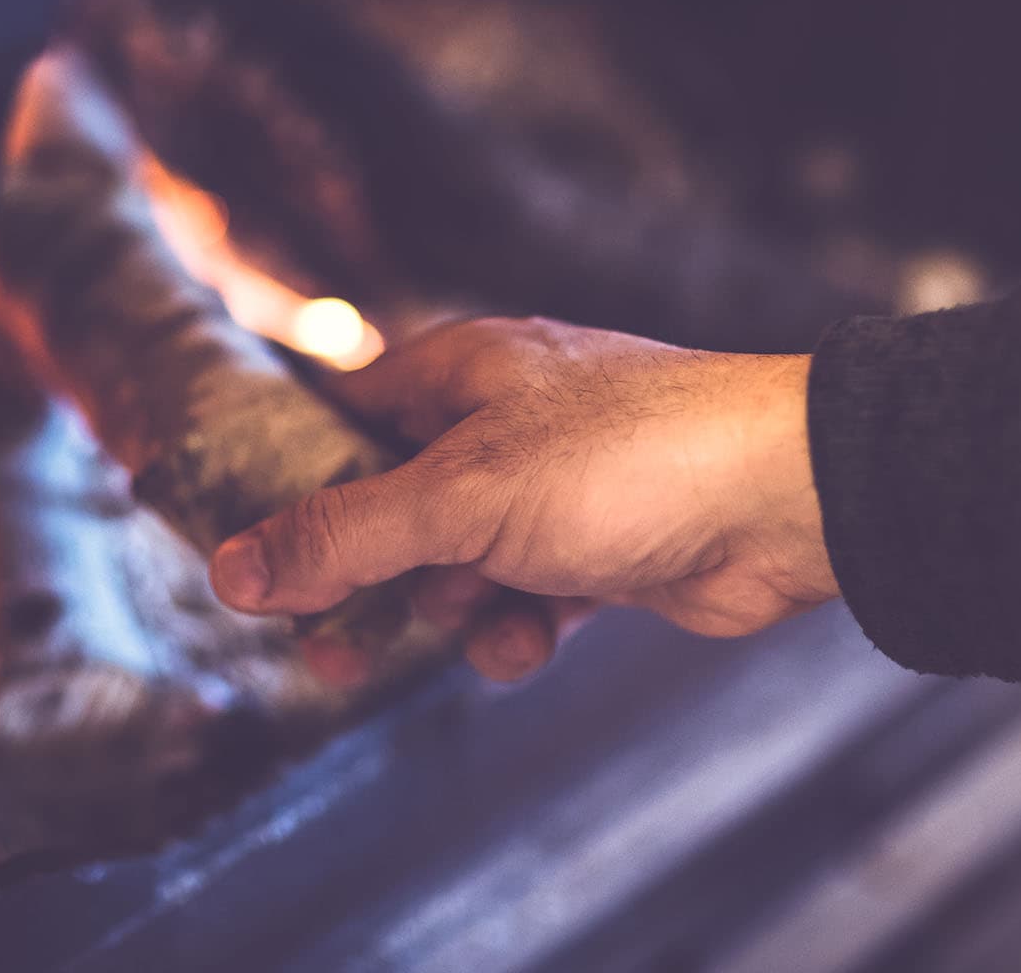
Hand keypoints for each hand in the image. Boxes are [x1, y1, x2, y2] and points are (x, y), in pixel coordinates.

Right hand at [210, 317, 839, 681]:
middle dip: (363, 582)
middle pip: (390, 509)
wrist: (787, 500)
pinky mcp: (598, 551)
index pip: (338, 421)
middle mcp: (500, 423)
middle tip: (327, 648)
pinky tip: (531, 641)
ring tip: (473, 623)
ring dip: (452, 612)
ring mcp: (551, 489)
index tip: (242, 553)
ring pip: (456, 566)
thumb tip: (233, 568)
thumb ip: (345, 535)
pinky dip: (518, 629)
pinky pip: (523, 600)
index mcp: (459, 373)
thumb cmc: (630, 458)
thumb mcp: (461, 496)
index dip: (286, 487)